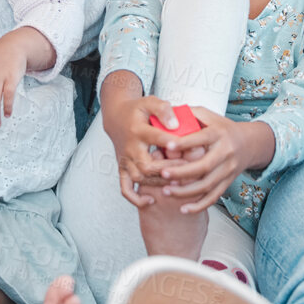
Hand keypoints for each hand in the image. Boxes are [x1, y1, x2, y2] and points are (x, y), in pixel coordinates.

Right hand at [103, 93, 186, 207]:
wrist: (116, 117)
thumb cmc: (136, 110)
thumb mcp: (149, 102)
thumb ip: (163, 110)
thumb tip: (175, 124)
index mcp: (137, 130)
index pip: (154, 137)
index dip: (169, 142)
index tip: (184, 147)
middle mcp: (130, 147)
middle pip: (146, 165)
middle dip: (167, 170)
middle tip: (187, 169)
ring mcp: (126, 160)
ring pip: (139, 178)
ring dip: (158, 184)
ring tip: (177, 183)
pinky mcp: (122, 169)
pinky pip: (125, 188)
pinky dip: (136, 198)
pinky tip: (150, 201)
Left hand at [156, 108, 257, 213]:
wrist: (249, 144)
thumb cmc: (223, 128)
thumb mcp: (209, 116)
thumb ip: (190, 114)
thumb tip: (167, 112)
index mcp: (219, 133)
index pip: (202, 138)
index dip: (185, 143)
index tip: (167, 146)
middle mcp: (225, 152)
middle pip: (204, 166)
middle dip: (182, 172)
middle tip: (162, 173)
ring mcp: (228, 170)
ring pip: (207, 185)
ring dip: (186, 191)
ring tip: (166, 191)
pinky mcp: (228, 183)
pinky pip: (214, 197)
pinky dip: (199, 206)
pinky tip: (184, 209)